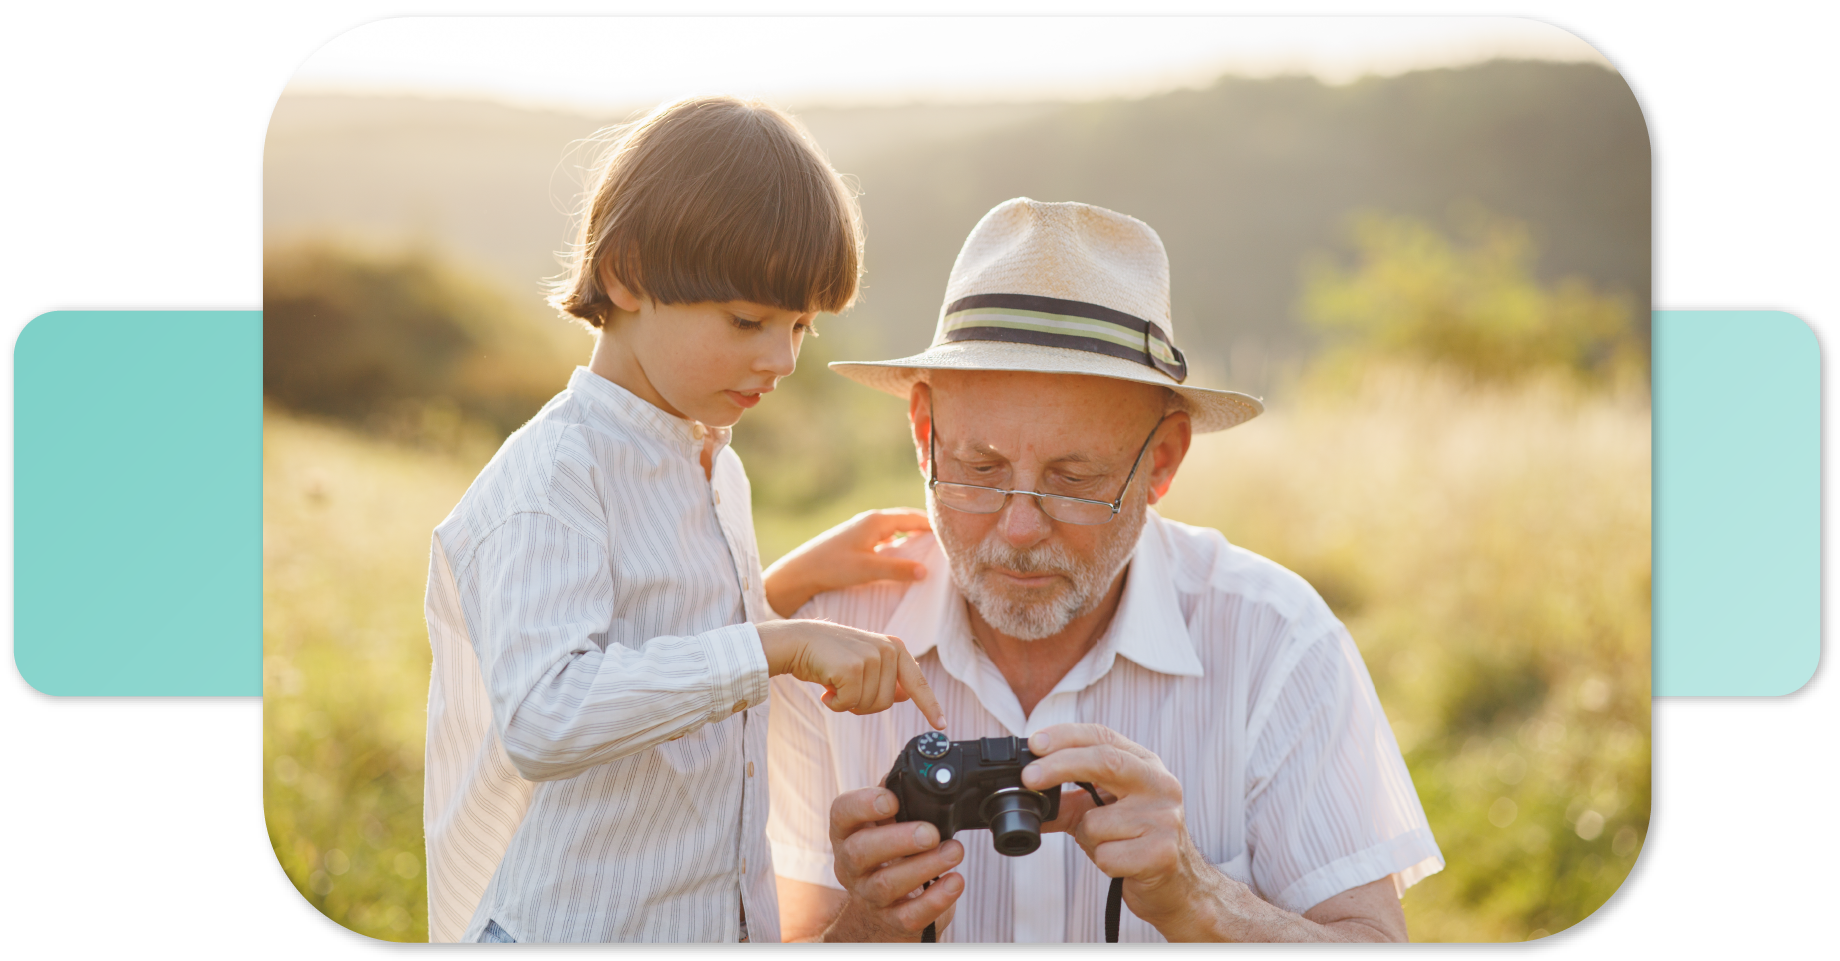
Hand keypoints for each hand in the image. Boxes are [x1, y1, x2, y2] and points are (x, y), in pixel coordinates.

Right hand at [757, 620, 945, 729]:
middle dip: (863, 703)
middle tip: (845, 686)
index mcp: (896, 647)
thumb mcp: (865, 661)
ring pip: (869, 705)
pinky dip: (834, 703)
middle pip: (887, 703)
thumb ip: (887, 677)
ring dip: (847, 702)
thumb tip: (906, 696)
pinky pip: (849, 704)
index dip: (930, 706)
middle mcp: (888, 650)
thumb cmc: (830, 655)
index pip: (918, 683)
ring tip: (835, 682)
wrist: (798, 641)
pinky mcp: (853, 668)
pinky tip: (826, 686)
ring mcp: (872, 657)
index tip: (941, 725)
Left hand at [763, 509, 931, 616]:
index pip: (914, 518)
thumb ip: (898, 569)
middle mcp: (872, 521)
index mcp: (877, 521)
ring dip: (912, 538)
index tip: (953, 535)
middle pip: (907, 521)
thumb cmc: (832, 567)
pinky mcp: (857, 542)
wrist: (800, 572)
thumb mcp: (868, 569)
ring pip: (896, 530)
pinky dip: (900, 545)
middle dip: (926, 530)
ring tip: (930, 551)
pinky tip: (903, 558)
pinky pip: (887, 539)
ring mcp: (863, 530)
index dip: (934, 526)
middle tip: (946, 544)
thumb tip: (926, 572)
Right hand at [821, 788, 963, 941]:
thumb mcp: (884, 824)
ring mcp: (868, 896)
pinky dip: (935, 900)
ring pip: (886, 884)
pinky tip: (955, 882)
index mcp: (847, 832)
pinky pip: (909, 916)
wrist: (882, 911)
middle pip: (860, 851)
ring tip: (955, 851)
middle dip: (898, 840)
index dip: (863, 804)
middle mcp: (850, 865)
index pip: (841, 813)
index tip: (892, 800)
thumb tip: (906, 772)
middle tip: (931, 832)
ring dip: (925, 866)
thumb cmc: (887, 855)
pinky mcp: (891, 922)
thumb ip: (893, 797)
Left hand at [1021, 724, 1220, 939]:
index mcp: (1145, 765)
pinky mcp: (1163, 852)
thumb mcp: (1103, 811)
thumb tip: (1022, 795)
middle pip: (1104, 761)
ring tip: (1111, 846)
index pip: (1103, 737)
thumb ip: (1068, 799)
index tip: (1034, 744)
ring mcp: (1164, 818)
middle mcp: (1160, 784)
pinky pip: (1106, 855)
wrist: (1179, 887)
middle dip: (1059, 767)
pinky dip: (1102, 863)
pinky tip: (1123, 865)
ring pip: (1095, 822)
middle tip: (1028, 777)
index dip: (1065, 736)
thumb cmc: (1136, 843)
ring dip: (1087, 840)